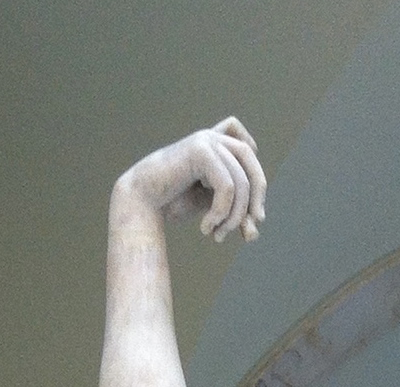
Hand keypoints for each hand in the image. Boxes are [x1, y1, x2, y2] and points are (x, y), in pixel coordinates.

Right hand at [119, 118, 266, 243]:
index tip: (253, 211)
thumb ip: (234, 214)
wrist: (141, 201)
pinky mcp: (200, 150)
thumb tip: (254, 232)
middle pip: (251, 165)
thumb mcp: (212, 208)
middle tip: (249, 231)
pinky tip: (207, 228)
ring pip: (240, 182)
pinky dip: (222, 213)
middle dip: (256, 200)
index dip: (258, 178)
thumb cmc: (173, 202)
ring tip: (218, 234)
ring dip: (234, 216)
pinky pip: (227, 186)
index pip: (249, 150)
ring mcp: (206, 141)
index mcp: (215, 145)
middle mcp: (212, 138)